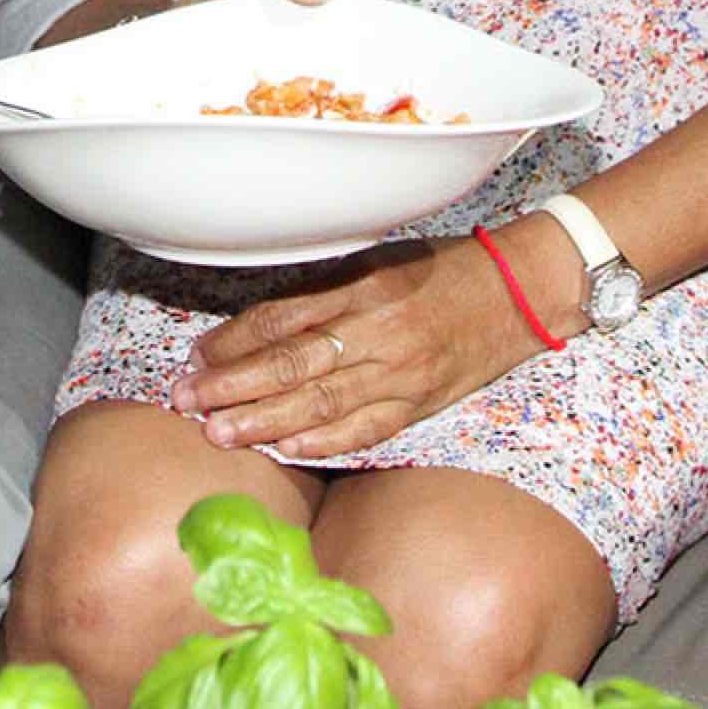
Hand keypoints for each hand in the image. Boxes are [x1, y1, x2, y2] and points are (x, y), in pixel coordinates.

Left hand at [167, 231, 544, 455]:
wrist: (523, 291)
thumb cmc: (445, 268)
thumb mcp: (382, 259)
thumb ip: (326, 289)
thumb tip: (260, 324)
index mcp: (364, 286)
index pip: (282, 318)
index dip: (232, 340)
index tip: (195, 356)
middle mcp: (379, 331)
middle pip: (290, 365)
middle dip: (230, 387)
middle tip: (184, 402)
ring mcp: (402, 373)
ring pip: (320, 404)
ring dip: (262, 422)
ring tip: (217, 434)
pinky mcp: (421, 404)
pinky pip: (365, 431)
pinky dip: (323, 442)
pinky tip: (284, 449)